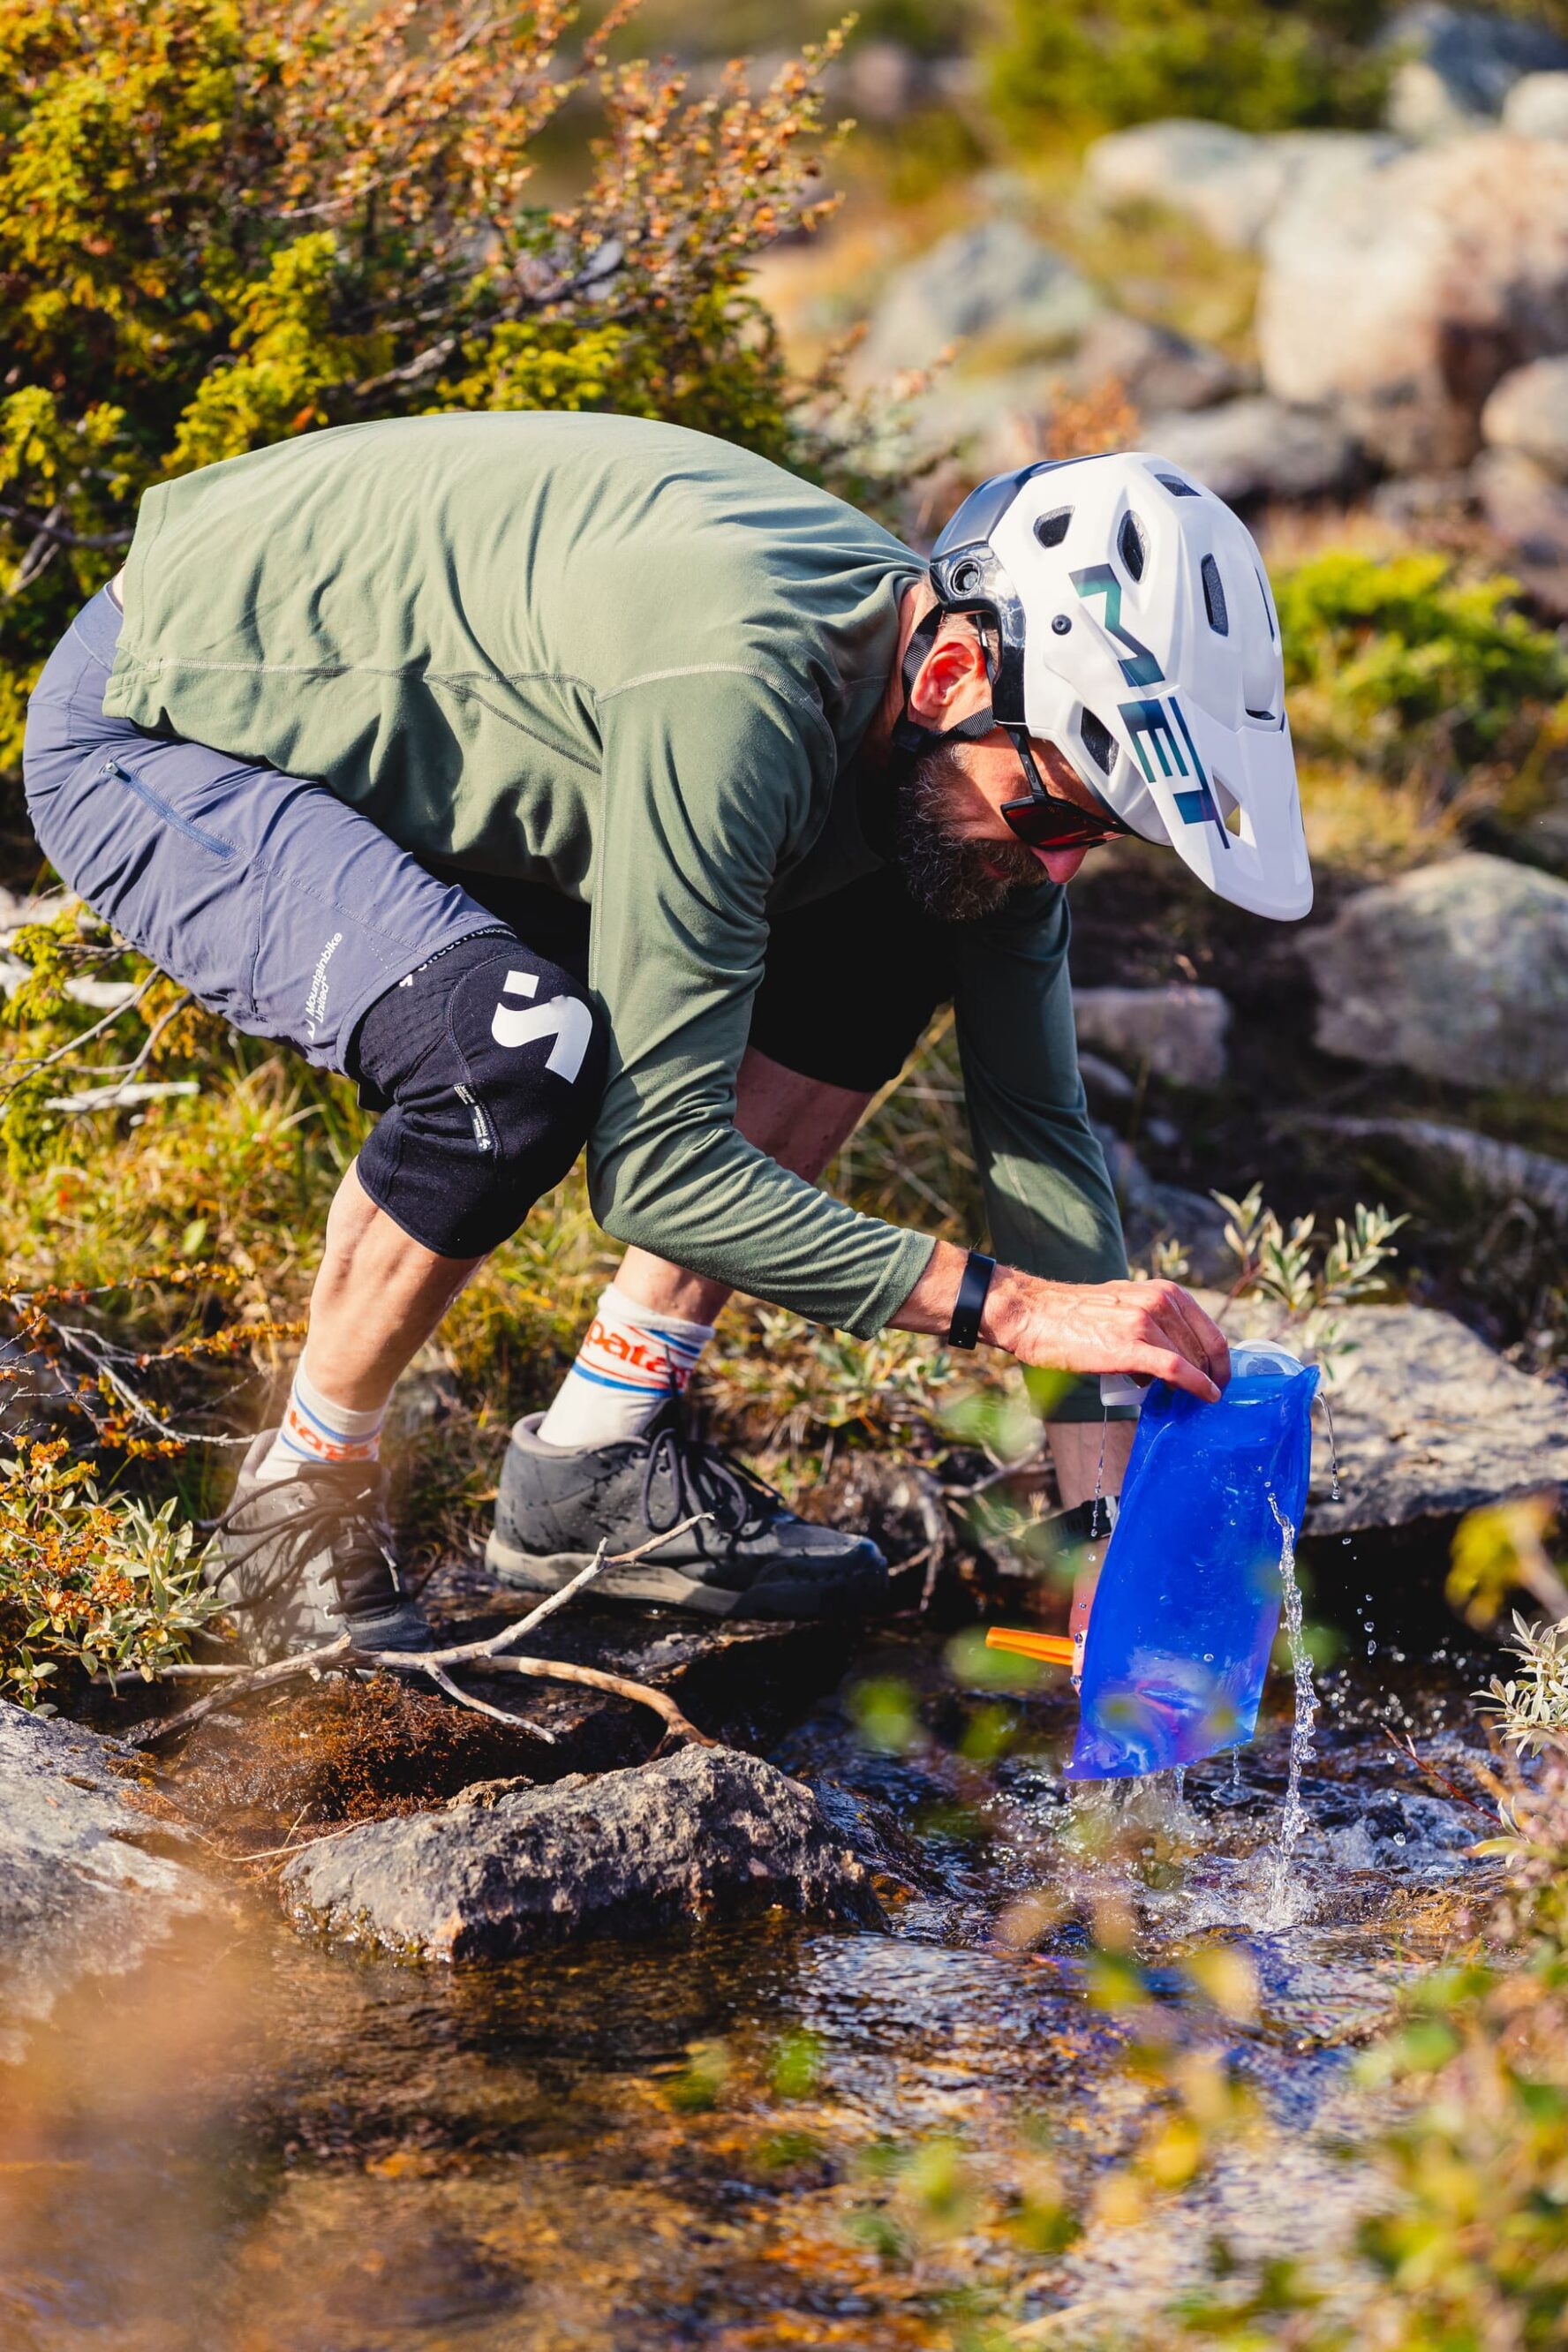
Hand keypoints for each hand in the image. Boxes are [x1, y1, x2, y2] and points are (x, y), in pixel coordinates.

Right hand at [983, 1267, 1228, 1402]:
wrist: (1034, 1314)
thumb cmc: (1074, 1315)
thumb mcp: (1125, 1303)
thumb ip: (1153, 1321)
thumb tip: (1176, 1358)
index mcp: (1161, 1290)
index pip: (1209, 1330)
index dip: (1221, 1360)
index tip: (1220, 1378)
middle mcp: (1158, 1301)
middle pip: (1203, 1349)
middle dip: (1210, 1376)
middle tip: (1207, 1397)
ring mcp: (1145, 1323)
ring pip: (1191, 1360)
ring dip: (1197, 1385)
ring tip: (1188, 1401)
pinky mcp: (1129, 1346)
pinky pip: (1176, 1369)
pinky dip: (1196, 1385)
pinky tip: (1206, 1397)